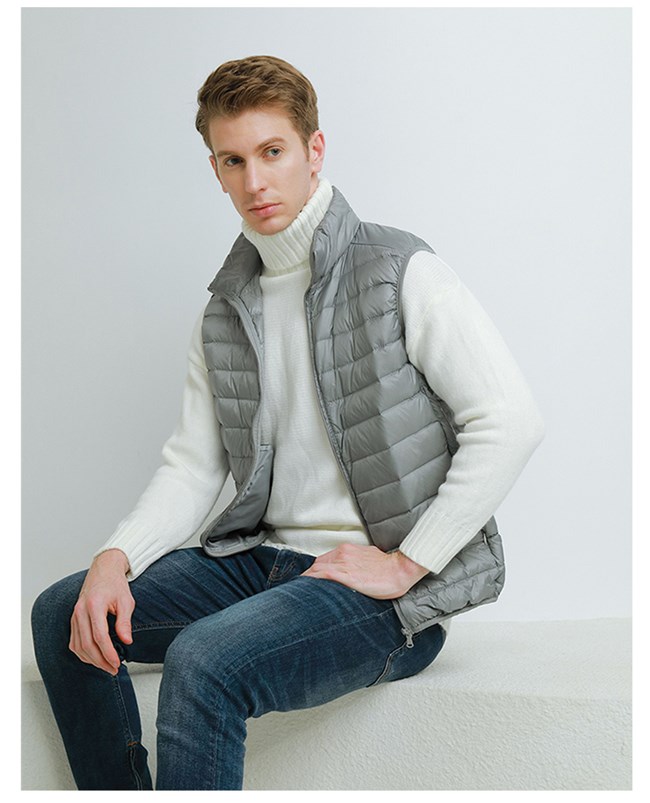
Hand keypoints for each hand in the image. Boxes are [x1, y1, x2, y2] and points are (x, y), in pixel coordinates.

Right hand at [69, 549, 133, 675]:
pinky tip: (94, 658)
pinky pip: (74, 642)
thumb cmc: (115, 584)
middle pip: (87, 644)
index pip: (99, 636)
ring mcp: (74, 616)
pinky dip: (83, 653)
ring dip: (91, 660)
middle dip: (100, 661)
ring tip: (106, 666)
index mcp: (94, 605)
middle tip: (113, 669)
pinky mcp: (73, 619)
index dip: (108, 653)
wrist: (103, 570)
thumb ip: (125, 621)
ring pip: (78, 646)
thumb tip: (127, 641)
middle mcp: (80, 611)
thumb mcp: (126, 600)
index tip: (117, 663)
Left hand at [300, 543, 429, 598]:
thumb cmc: (388, 568)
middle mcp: (343, 554)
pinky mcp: (346, 575)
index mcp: (348, 550)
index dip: (315, 571)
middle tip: (303, 588)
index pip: (324, 560)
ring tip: (301, 591)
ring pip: (317, 569)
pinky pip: (322, 575)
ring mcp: (343, 563)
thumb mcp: (369, 559)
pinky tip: (306, 588)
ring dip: (307, 579)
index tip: (311, 579)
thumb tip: (352, 571)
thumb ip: (356, 562)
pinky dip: (312, 580)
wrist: (400, 569)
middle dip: (309, 576)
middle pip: (317, 564)